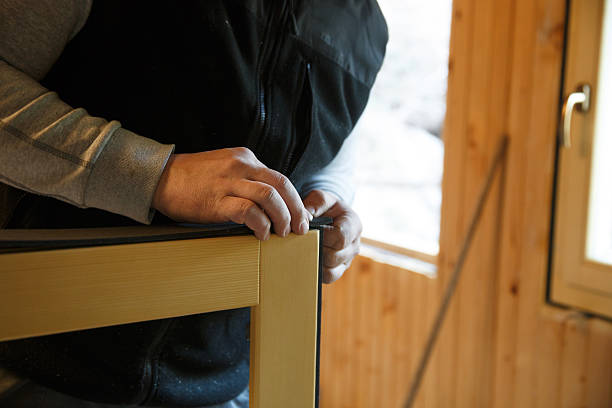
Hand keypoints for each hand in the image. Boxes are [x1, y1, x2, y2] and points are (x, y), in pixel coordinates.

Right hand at [152, 147, 311, 239]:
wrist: (159, 177)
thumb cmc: (191, 178)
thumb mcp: (224, 168)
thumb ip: (246, 180)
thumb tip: (270, 204)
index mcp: (244, 158)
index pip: (280, 178)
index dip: (295, 199)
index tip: (300, 216)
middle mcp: (240, 166)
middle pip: (282, 185)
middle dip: (296, 209)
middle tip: (300, 228)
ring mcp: (229, 182)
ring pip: (270, 197)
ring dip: (282, 218)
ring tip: (282, 232)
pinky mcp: (217, 200)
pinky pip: (249, 211)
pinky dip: (260, 224)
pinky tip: (261, 233)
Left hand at [303, 190, 361, 282]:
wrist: (328, 217)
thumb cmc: (324, 207)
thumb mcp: (320, 198)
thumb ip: (314, 204)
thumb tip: (304, 219)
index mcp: (353, 225)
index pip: (341, 237)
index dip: (322, 236)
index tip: (309, 230)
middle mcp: (354, 245)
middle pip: (334, 256)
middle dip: (315, 249)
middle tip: (300, 242)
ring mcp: (347, 260)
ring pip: (331, 271)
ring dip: (313, 262)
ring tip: (302, 251)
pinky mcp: (339, 270)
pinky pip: (327, 278)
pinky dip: (315, 271)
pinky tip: (305, 260)